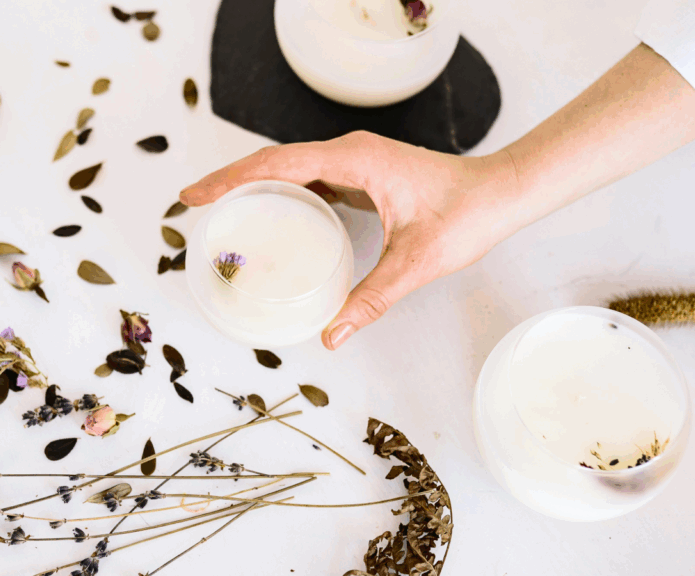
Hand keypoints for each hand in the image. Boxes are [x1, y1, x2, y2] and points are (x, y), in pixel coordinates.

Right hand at [179, 131, 519, 349]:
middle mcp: (350, 153)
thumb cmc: (466, 215)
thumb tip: (331, 335)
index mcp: (355, 160)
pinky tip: (275, 219)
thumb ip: (373, 299)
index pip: (278, 164)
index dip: (232, 179)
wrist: (500, 193)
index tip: (195, 195)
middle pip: (275, 162)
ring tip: (224, 214)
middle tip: (194, 206)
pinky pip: (313, 179)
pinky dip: (286, 194)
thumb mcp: (416, 261)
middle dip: (232, 181)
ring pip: (292, 168)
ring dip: (256, 185)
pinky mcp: (364, 174)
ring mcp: (356, 161)